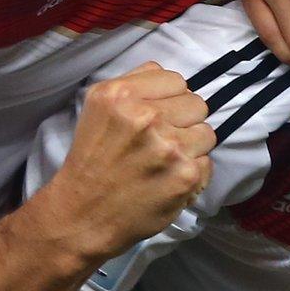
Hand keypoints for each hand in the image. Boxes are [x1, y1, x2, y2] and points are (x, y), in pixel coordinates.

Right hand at [47, 64, 212, 264]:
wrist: (82, 215)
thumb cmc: (92, 161)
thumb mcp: (97, 109)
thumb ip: (134, 83)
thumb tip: (169, 75)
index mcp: (120, 95)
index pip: (176, 81)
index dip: (169, 100)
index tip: (155, 116)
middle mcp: (145, 117)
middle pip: (197, 104)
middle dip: (182, 121)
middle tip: (158, 142)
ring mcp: (169, 147)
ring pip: (206, 132)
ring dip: (190, 147)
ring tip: (162, 161)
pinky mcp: (186, 174)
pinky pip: (207, 161)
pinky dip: (192, 172)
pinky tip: (166, 180)